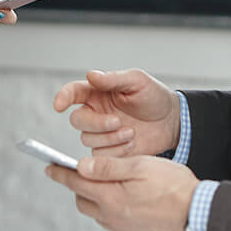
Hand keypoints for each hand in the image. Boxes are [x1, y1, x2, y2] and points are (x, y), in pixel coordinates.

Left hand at [46, 155, 196, 230]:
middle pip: (85, 202)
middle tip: (86, 173)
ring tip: (113, 186)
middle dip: (81, 187)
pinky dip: (116, 212)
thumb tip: (81, 166)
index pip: (77, 184)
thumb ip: (108, 167)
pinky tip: (133, 202)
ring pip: (101, 215)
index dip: (60, 174)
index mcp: (111, 198)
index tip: (49, 167)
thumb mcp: (141, 166)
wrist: (201, 215)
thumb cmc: (174, 185)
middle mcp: (114, 219)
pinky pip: (118, 225)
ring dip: (99, 200)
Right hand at [53, 69, 179, 156]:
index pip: (73, 92)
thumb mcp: (137, 81)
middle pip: (77, 120)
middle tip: (117, 122)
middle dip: (96, 123)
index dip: (62, 97)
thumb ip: (113, 78)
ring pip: (88, 139)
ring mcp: (100, 133)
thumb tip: (91, 74)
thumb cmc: (153, 97)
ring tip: (131, 132)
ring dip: (110, 138)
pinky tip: (132, 143)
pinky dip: (116, 151)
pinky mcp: (108, 151)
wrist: (171, 122)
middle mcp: (95, 112)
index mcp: (97, 92)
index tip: (59, 104)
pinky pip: (100, 156)